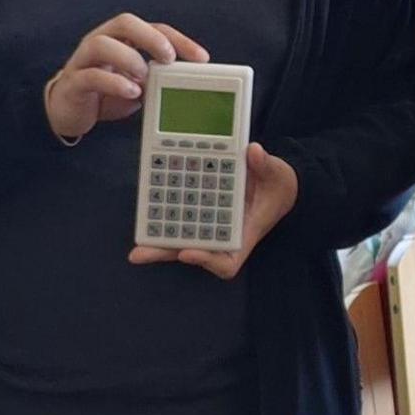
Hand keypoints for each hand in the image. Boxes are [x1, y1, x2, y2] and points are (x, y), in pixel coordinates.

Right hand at [47, 13, 206, 143]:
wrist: (68, 111)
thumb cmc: (104, 92)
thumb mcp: (136, 84)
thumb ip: (155, 79)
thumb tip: (184, 84)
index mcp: (122, 39)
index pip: (153, 28)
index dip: (179, 39)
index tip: (201, 58)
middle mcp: (101, 42)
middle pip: (125, 23)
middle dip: (151, 37)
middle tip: (168, 57)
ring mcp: (84, 60)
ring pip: (101, 44)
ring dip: (128, 58)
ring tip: (144, 76)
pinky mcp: (73, 82)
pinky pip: (90, 76)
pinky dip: (113, 83)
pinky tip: (131, 92)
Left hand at [131, 142, 299, 278]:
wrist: (273, 181)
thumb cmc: (278, 184)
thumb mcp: (278, 174)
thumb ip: (266, 165)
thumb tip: (253, 152)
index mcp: (244, 233)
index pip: (227, 262)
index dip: (206, 260)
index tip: (188, 252)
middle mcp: (223, 235)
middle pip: (193, 254)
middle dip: (165, 254)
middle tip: (139, 255)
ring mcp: (210, 225)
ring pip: (180, 241)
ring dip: (157, 243)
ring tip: (135, 245)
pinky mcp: (200, 213)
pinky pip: (179, 220)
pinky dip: (163, 220)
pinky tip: (146, 215)